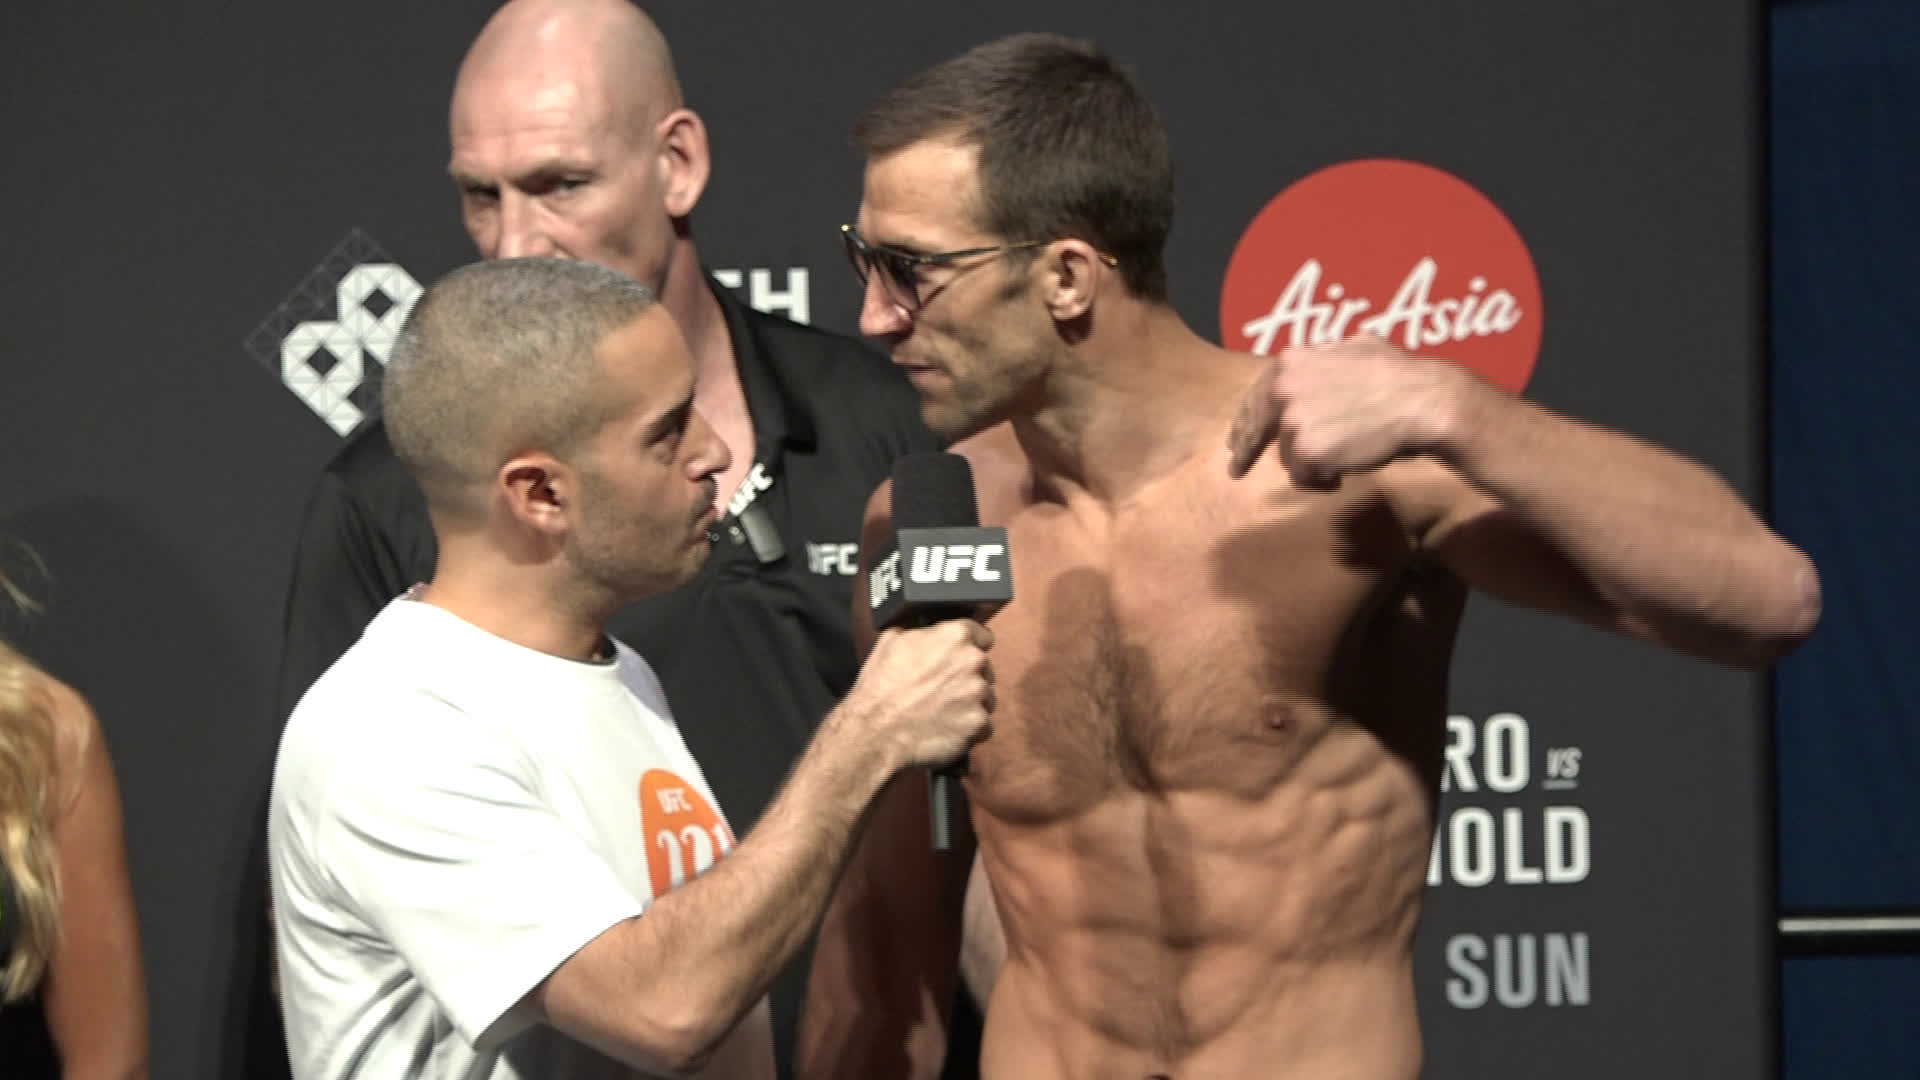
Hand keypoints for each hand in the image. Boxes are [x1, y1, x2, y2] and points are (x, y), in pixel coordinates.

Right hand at [847, 620, 994, 771]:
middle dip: (968, 679)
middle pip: (985, 669)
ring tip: (941, 711)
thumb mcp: (890, 642)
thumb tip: (927, 630)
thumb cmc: (880, 690)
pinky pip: (984, 726)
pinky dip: (969, 729)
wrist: (876, 733)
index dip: (970, 648)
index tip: (959, 659)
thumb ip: (919, 630)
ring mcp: (978, 693)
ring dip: (970, 705)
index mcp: (954, 636)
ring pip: (986, 698)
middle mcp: (972, 661)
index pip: (983, 636)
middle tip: (941, 690)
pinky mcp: (978, 723)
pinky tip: (946, 728)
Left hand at [1227, 333, 1461, 488]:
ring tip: (1343, 455)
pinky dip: (1323, 480)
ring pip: (1288, 456)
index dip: (1245, 421)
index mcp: (1290, 362)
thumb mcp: (1353, 348)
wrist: (1422, 401)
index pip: (1256, 398)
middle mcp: (1283, 389)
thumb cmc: (1399, 375)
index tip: (1236, 439)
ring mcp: (1293, 421)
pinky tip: (1343, 472)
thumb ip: (1324, 358)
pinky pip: (1304, 478)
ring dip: (1310, 462)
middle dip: (1245, 450)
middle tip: (1236, 469)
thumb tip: (1320, 355)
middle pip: (1255, 430)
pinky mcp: (1306, 452)